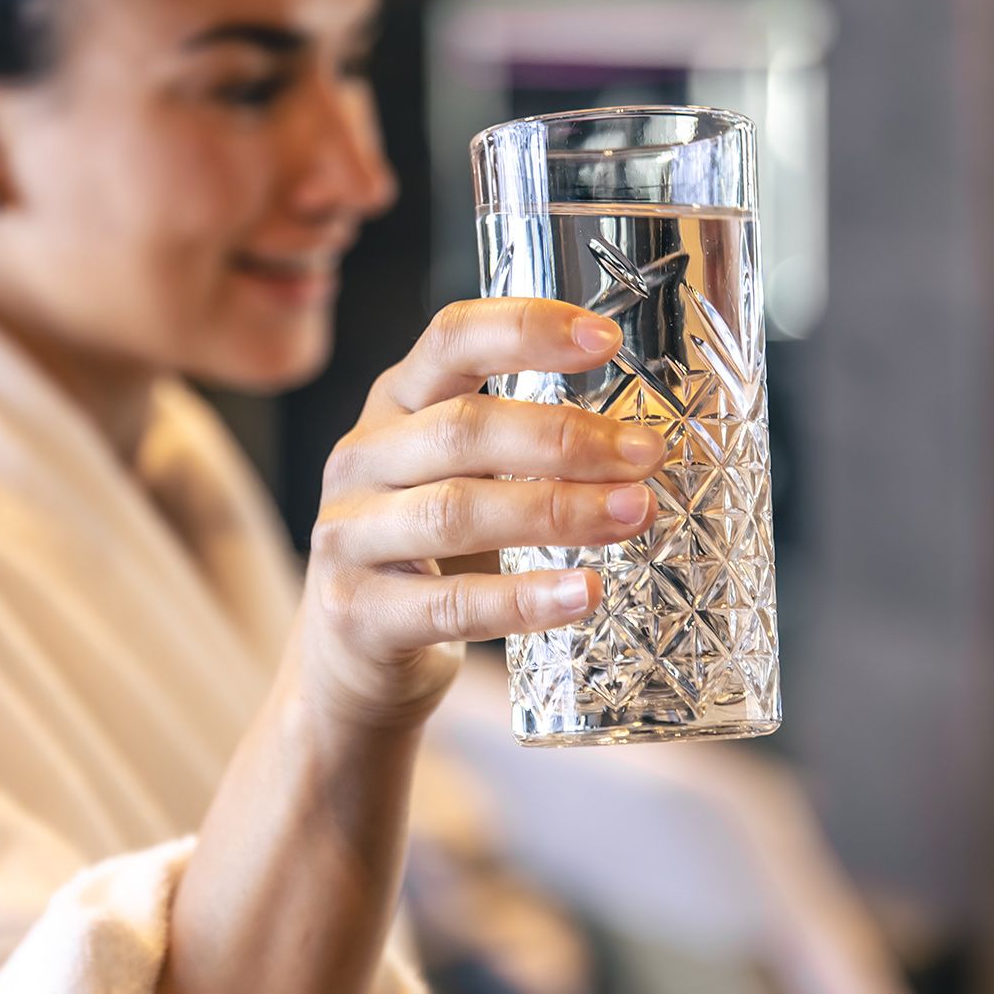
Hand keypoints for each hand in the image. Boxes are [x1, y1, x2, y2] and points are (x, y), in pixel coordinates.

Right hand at [296, 298, 664, 728]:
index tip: (605, 338)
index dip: (526, 329)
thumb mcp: (462, 477)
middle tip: (646, 455)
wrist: (351, 663)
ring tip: (634, 514)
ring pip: (457, 512)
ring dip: (557, 511)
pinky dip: (524, 599)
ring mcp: (348, 536)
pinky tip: (584, 592)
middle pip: (464, 430)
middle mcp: (361, 458)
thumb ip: (525, 447)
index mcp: (394, 404)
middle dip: (565, 438)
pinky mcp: (357, 614)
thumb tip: (645, 440)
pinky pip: (451, 604)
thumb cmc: (430, 556)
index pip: (451, 339)